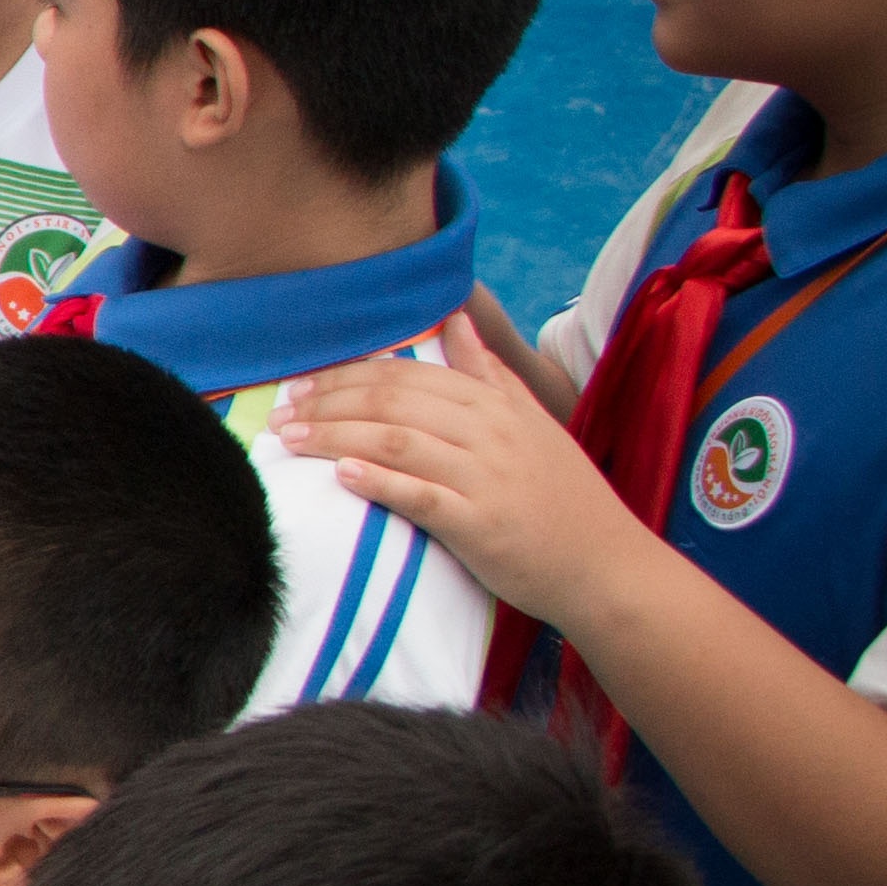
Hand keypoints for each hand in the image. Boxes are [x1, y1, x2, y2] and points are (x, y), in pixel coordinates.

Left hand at [280, 317, 648, 622]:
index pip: (407, 375)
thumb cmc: (561, 496)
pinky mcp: (481, 525)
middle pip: (393, 403)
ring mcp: (486, 478)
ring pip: (396, 442)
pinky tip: (340, 474)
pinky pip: (420, 496)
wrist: (604, 565)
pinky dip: (378, 480)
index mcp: (496, 405)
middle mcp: (490, 433)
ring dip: (335, 436)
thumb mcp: (532, 422)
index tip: (301, 384)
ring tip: (291, 438)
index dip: (348, 376)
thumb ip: (489, 372)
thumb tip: (456, 319)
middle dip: (329, 402)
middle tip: (281, 412)